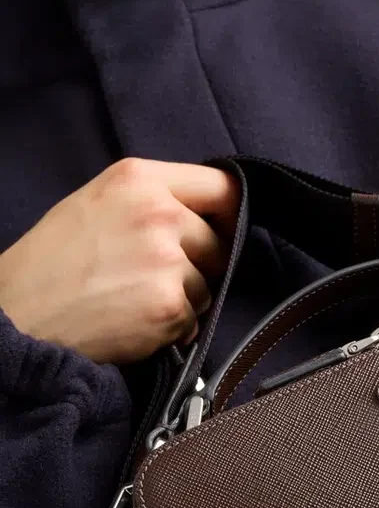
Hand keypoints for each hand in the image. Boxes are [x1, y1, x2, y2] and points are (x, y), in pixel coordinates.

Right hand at [0, 158, 239, 363]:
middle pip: (219, 240)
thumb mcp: (96, 202)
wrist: (16, 318)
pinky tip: (132, 322)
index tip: (225, 226)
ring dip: (183, 297)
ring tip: (133, 298)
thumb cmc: (50, 261)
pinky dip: (171, 328)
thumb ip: (152, 198)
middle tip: (152, 274)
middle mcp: (159, 213)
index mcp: (140, 179)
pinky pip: (193, 318)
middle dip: (199, 261)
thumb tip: (206, 212)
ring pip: (207, 283)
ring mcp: (167, 260)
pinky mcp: (168, 305)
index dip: (228, 210)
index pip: (222, 185)